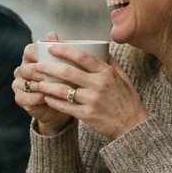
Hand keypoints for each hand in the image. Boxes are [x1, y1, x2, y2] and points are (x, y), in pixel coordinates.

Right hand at [13, 32, 73, 133]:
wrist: (60, 104)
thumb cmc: (62, 81)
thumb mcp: (63, 65)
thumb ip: (58, 50)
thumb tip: (52, 33)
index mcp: (30, 58)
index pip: (29, 51)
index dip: (38, 53)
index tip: (52, 57)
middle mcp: (21, 69)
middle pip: (27, 67)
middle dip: (41, 72)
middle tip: (56, 75)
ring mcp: (18, 84)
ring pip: (26, 82)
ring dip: (40, 85)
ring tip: (54, 87)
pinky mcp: (19, 98)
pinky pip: (25, 96)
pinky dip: (36, 97)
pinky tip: (46, 98)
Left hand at [18, 36, 149, 139]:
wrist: (133, 125)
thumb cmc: (127, 100)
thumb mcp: (123, 77)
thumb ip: (111, 62)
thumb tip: (100, 47)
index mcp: (107, 72)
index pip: (82, 56)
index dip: (64, 50)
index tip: (51, 47)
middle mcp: (99, 84)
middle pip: (68, 72)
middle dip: (49, 67)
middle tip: (38, 65)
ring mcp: (92, 100)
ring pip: (64, 90)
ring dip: (48, 85)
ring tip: (39, 82)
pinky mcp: (87, 115)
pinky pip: (66, 106)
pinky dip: (54, 101)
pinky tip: (47, 97)